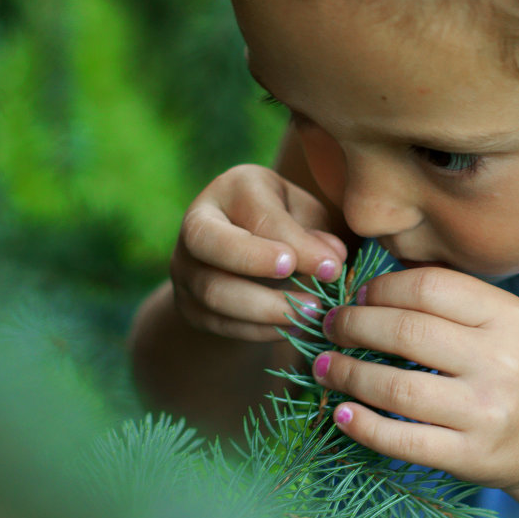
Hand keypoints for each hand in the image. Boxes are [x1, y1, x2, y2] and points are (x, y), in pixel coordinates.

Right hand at [170, 164, 347, 340]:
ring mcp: (186, 266)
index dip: (297, 244)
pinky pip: (220, 323)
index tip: (332, 268)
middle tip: (301, 280)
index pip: (260, 215)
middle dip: (257, 263)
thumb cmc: (286, 225)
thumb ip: (316, 233)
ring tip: (310, 315)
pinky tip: (294, 328)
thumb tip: (332, 258)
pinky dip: (260, 331)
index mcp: (233, 187)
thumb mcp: (305, 216)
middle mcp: (198, 222)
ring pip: (214, 292)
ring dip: (267, 309)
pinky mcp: (187, 305)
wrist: (245, 258)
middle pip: (209, 241)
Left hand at [313, 268, 518, 490]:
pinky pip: (404, 440)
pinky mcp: (472, 456)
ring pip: (398, 389)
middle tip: (330, 327)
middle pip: (407, 334)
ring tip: (324, 368)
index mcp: (508, 316)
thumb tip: (369, 285)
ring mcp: (487, 412)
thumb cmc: (518, 367)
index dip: (382, 289)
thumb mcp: (503, 321)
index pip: (429, 288)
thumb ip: (450, 299)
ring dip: (349, 375)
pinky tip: (342, 413)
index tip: (357, 296)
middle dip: (354, 326)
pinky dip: (364, 426)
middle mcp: (502, 361)